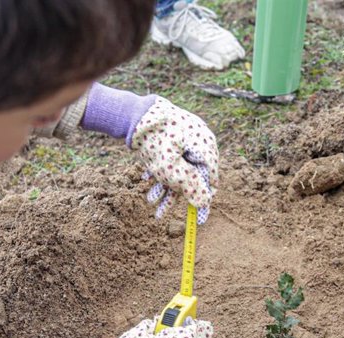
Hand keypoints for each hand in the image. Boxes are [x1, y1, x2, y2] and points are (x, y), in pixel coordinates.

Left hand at [130, 97, 218, 223]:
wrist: (133, 112)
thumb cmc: (156, 141)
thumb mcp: (173, 170)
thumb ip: (191, 187)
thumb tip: (205, 202)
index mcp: (205, 147)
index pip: (210, 178)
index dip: (203, 199)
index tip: (197, 218)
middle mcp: (199, 140)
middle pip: (192, 174)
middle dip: (175, 194)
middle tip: (161, 212)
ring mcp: (185, 136)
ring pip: (178, 166)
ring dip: (164, 185)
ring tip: (149, 200)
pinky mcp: (171, 134)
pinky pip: (170, 156)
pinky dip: (160, 170)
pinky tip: (146, 181)